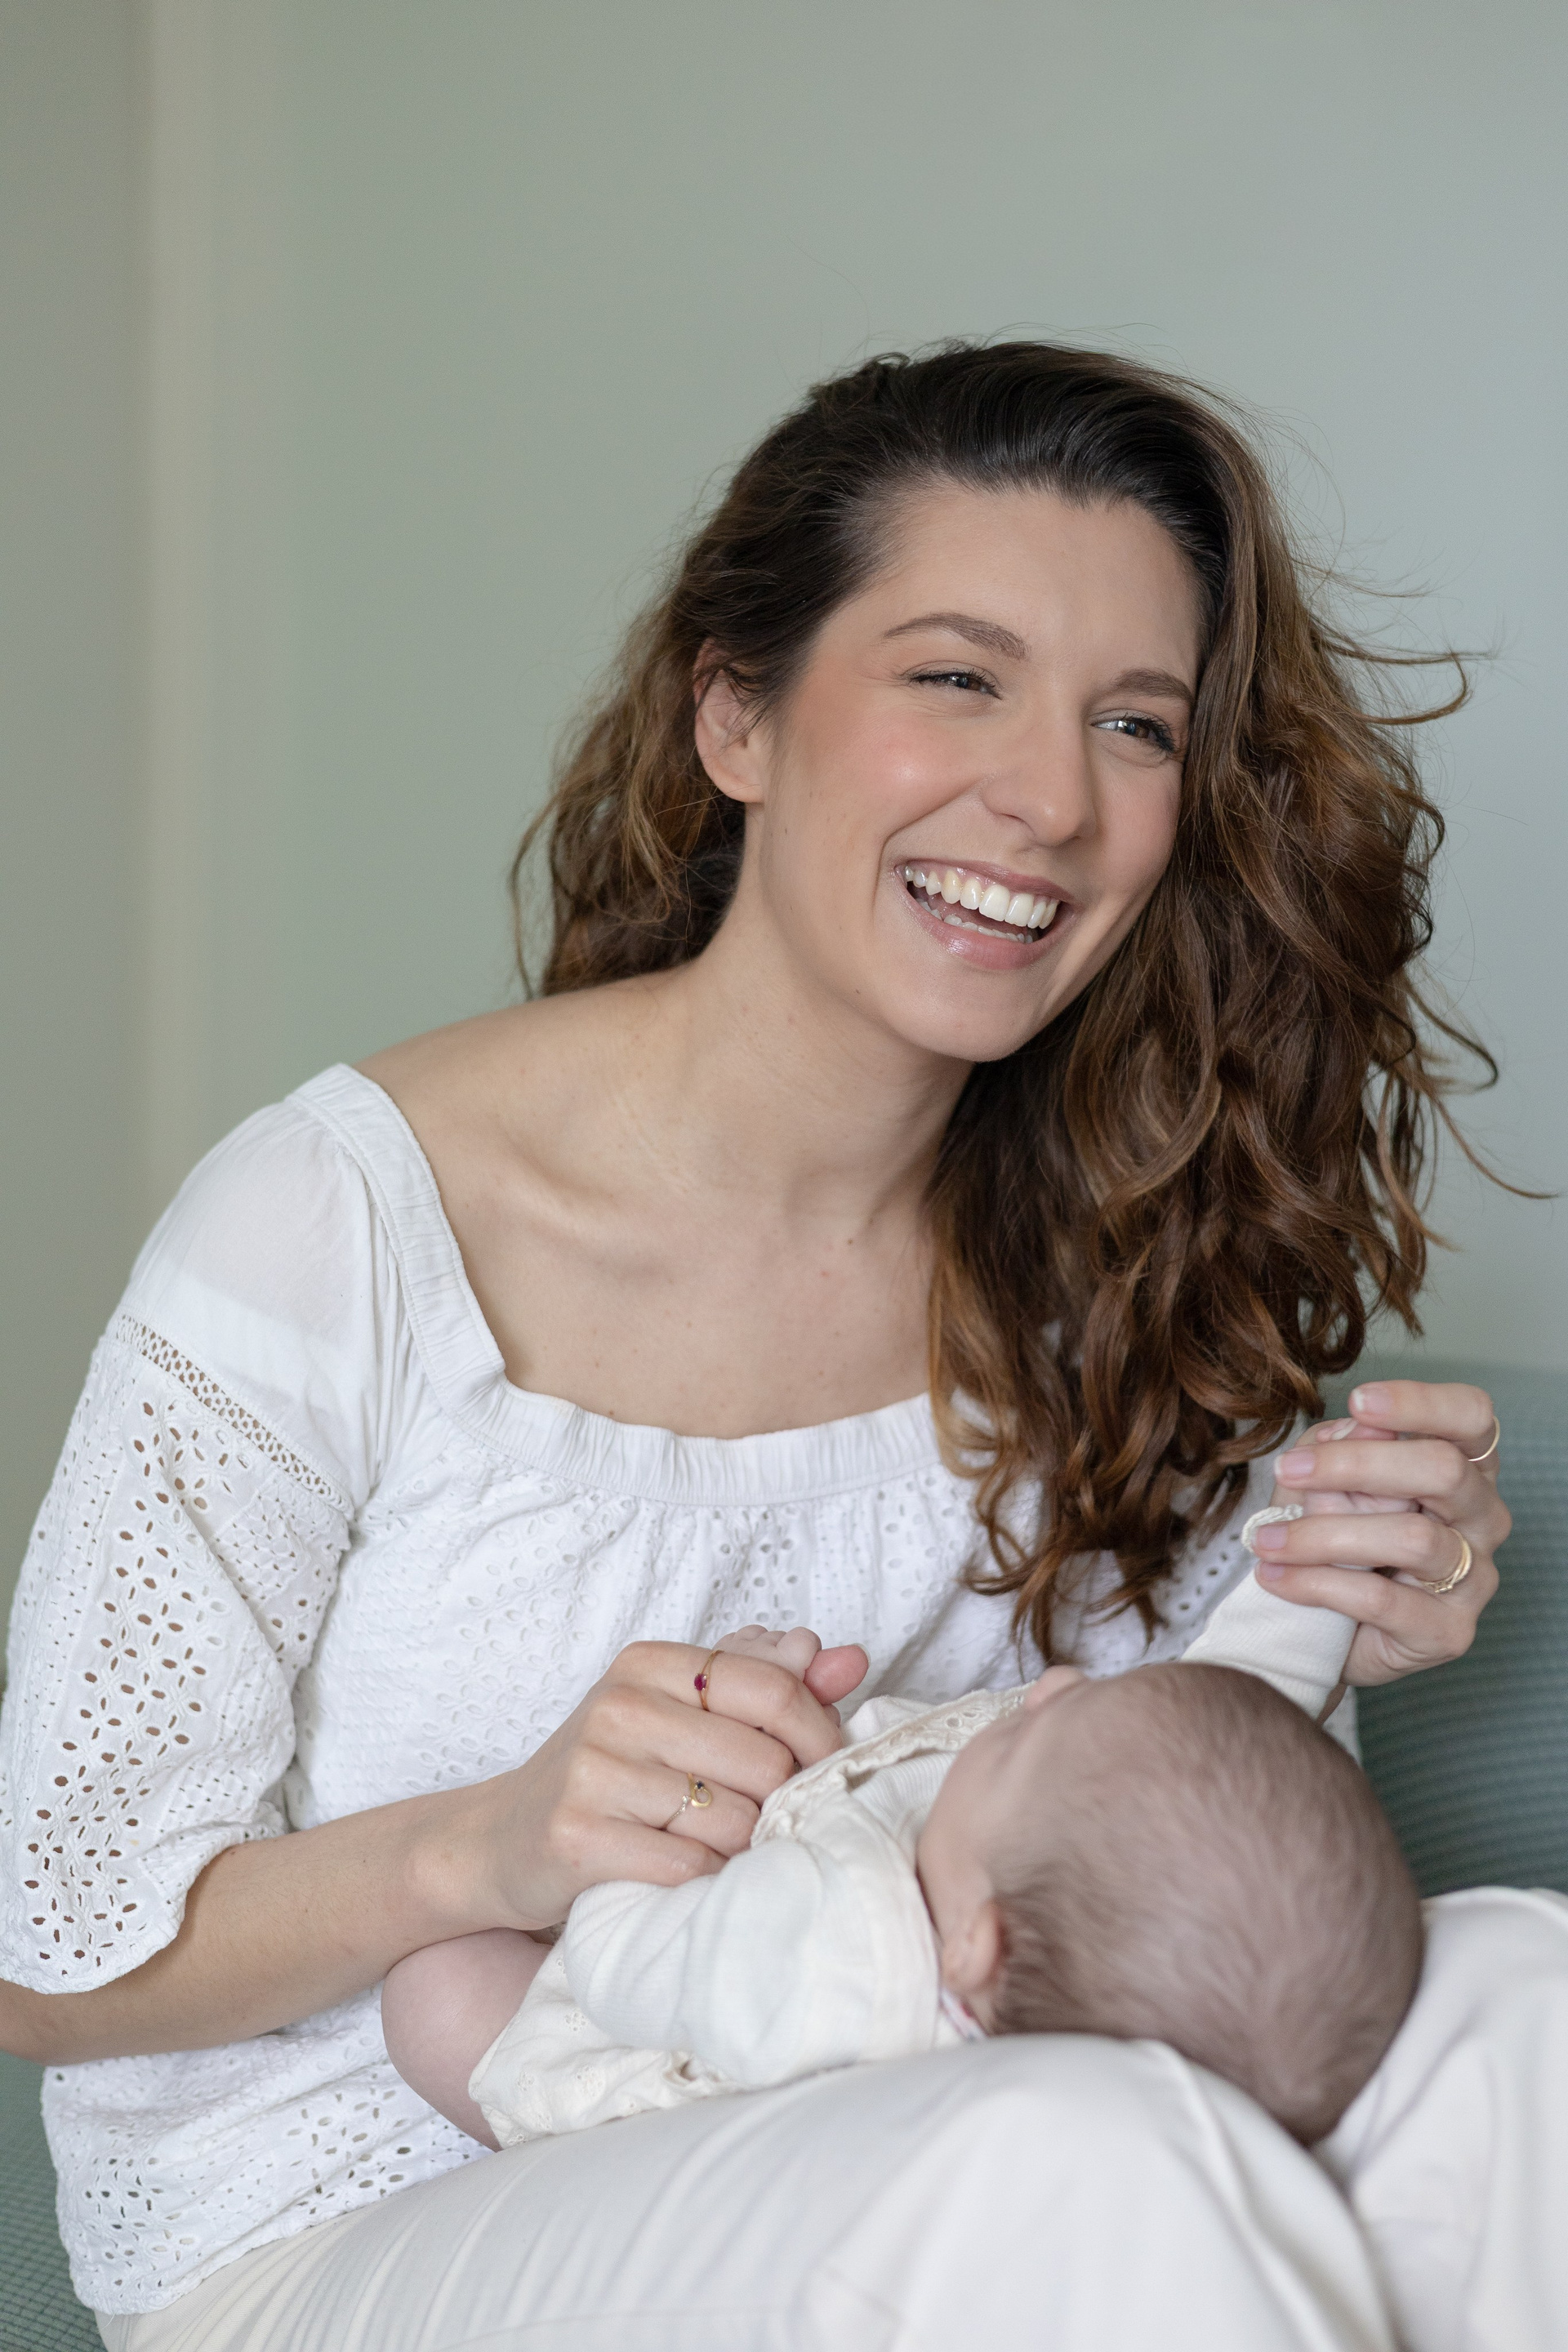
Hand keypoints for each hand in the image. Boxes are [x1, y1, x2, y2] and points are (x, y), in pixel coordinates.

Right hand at [466, 1636, 858, 1931]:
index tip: (824, 1767)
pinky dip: (705, 1880)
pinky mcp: (579, 1837)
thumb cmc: (610, 1774)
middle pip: (763, 1758)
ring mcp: (594, 1771)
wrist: (500, 1840)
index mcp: (650, 1664)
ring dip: (744, 1847)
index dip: (818, 1732)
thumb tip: (842, 1657)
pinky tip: (690, 1876)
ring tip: (723, 1848)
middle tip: (769, 1821)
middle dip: (783, 1800)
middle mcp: (619, 1707)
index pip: (772, 1686)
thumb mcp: (678, 1713)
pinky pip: (688, 1866)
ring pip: (733, 1818)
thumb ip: (763, 1680)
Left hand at [1249, 1381, 1507, 1686]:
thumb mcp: (1329, 1482)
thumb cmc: (1337, 1539)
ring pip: (1413, 1538)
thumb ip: (1345, 1449)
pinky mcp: (1450, 1632)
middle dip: (1357, 1465)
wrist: (1327, 1630)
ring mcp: (1475, 1578)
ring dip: (1323, 1534)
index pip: (1471, 1416)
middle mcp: (1483, 1518)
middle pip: (1445, 1470)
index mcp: (1465, 1466)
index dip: (1421, 1402)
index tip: (1358, 1401)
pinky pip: (1384, 1599)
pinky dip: (1318, 1583)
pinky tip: (1276, 1577)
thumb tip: (1360, 1429)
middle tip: (1288, 1469)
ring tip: (1266, 1540)